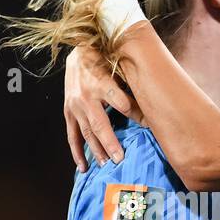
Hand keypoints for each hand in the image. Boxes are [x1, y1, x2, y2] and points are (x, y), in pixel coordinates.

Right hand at [65, 45, 138, 169]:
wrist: (78, 53)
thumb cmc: (104, 60)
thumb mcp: (119, 67)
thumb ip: (131, 85)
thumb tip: (151, 102)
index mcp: (102, 82)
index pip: (121, 102)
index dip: (135, 114)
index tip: (148, 126)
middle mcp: (86, 96)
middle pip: (99, 123)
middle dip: (110, 143)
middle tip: (120, 159)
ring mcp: (75, 106)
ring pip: (86, 132)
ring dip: (96, 150)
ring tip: (106, 164)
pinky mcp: (68, 112)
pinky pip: (72, 135)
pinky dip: (77, 152)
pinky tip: (83, 166)